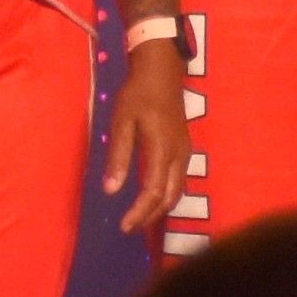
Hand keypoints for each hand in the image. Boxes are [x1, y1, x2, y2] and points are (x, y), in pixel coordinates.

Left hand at [102, 32, 192, 233]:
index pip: (153, 192)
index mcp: (162, 150)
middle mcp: (179, 155)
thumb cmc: (138, 93)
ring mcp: (185, 151)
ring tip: (139, 217)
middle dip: (150, 216)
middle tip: (129, 227)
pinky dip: (166, 195)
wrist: (162, 70)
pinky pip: (179, 180)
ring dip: (159, 208)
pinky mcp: (184, 147)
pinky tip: (152, 195)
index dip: (139, 213)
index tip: (124, 227)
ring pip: (177, 190)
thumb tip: (111, 190)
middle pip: (169, 197)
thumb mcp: (122, 122)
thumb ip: (118, 157)